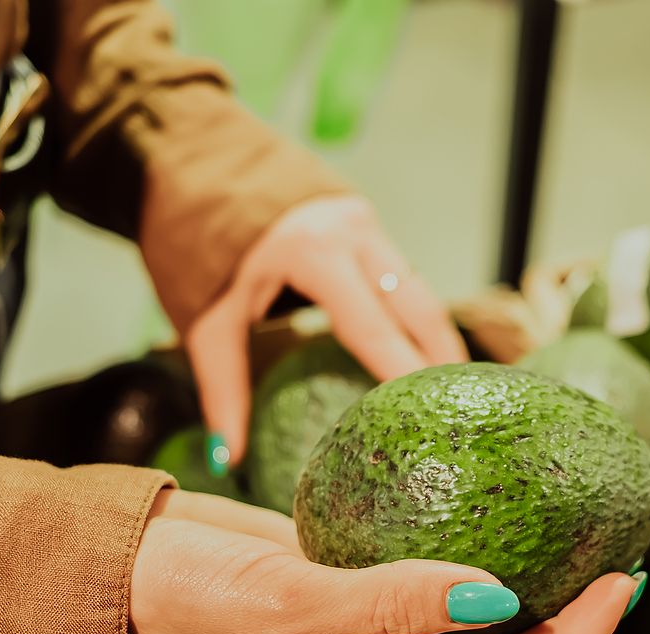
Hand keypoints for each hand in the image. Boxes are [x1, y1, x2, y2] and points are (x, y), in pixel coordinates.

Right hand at [127, 490, 640, 633]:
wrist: (123, 568)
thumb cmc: (191, 597)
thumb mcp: (288, 602)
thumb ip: (387, 604)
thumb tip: (498, 600)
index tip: (620, 585)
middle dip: (573, 616)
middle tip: (626, 556)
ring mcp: (370, 618)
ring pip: (473, 607)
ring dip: (534, 579)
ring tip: (584, 530)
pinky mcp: (352, 571)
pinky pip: (429, 562)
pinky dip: (474, 537)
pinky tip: (498, 498)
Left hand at [184, 195, 467, 471]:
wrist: (186, 158)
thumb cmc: (189, 240)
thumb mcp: (204, 320)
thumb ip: (222, 389)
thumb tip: (226, 459)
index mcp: (314, 252)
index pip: (374, 327)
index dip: (405, 374)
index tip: (432, 418)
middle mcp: (351, 230)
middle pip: (416, 307)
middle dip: (441, 360)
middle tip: (463, 413)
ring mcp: (362, 219)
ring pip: (417, 288)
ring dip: (435, 338)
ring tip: (454, 391)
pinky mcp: (362, 217)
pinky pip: (401, 274)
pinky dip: (415, 315)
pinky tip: (425, 352)